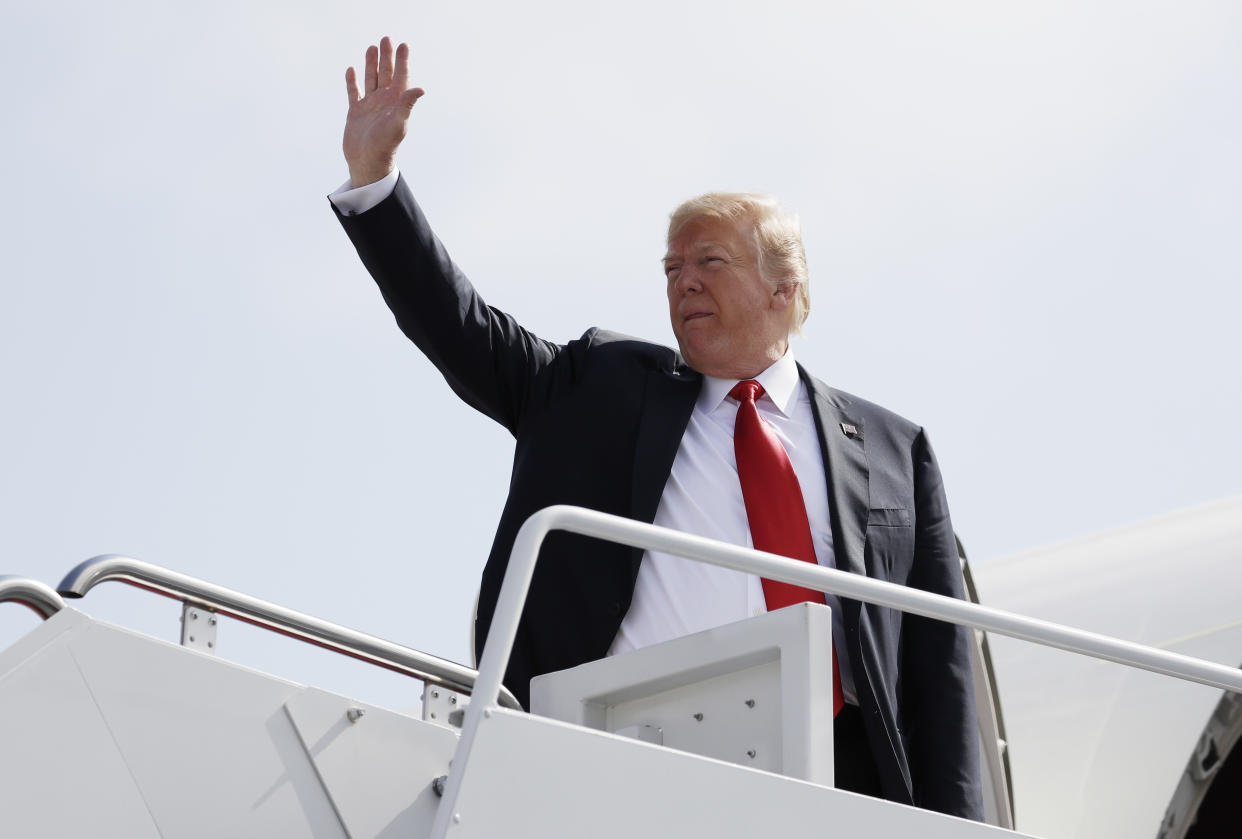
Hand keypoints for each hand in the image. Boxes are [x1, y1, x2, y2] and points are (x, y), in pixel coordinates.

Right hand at [342, 37, 424, 187]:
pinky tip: (352, 70)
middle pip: (386, 74)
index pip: (402, 77)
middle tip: (386, 39)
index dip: (403, 61)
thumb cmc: (385, 144)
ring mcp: (370, 106)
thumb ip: (407, 104)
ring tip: (371, 48)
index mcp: (396, 103)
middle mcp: (384, 102)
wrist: (367, 161)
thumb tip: (420, 89)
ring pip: (371, 80)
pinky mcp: (356, 112)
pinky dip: (353, 82)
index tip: (403, 45)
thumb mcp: (398, 122)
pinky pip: (354, 93)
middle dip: (386, 57)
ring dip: (371, 64)